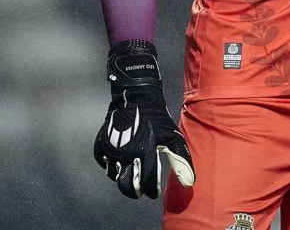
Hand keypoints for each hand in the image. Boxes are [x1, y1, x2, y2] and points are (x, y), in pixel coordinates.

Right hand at [92, 40, 195, 198]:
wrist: (134, 97)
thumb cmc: (157, 118)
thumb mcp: (172, 137)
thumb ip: (180, 160)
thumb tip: (189, 182)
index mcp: (142, 156)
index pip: (145, 184)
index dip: (150, 190)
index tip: (153, 193)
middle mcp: (123, 157)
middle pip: (126, 185)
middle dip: (134, 189)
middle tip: (141, 189)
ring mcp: (109, 152)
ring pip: (114, 175)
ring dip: (123, 176)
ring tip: (133, 171)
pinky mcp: (100, 147)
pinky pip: (105, 164)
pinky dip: (112, 166)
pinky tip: (122, 161)